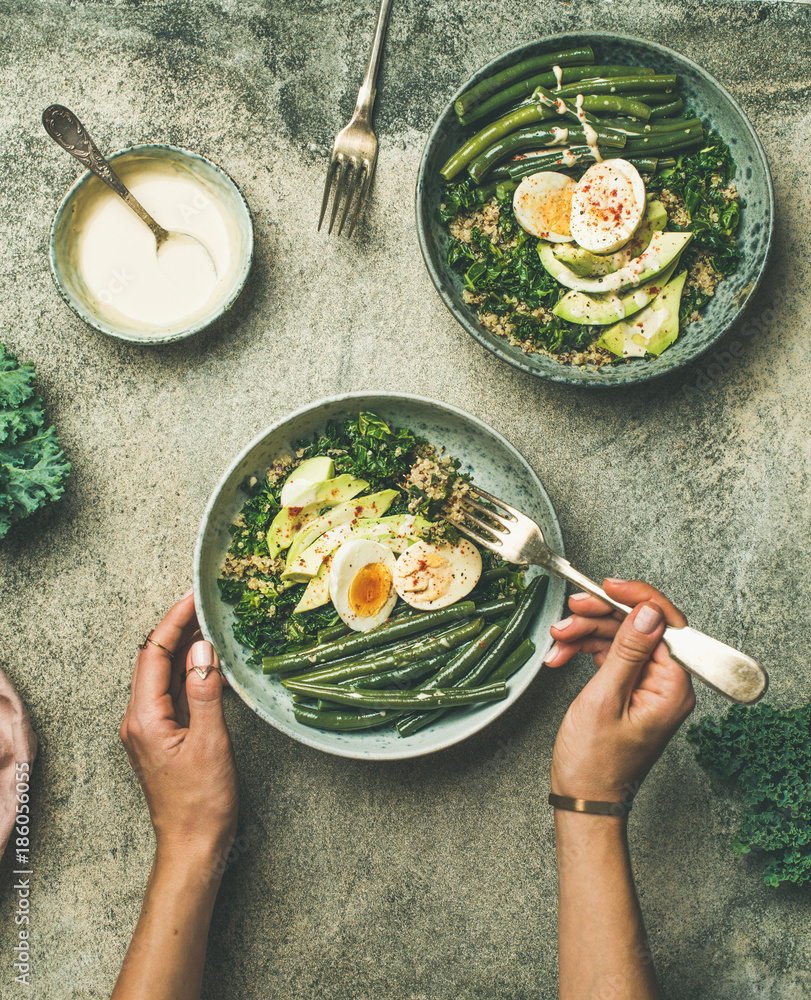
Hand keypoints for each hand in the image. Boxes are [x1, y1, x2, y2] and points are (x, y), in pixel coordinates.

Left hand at [120, 591, 237, 864]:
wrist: (193, 846)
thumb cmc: (201, 802)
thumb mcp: (210, 742)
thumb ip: (204, 691)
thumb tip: (202, 649)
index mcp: (143, 717)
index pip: (154, 653)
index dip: (174, 621)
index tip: (194, 596)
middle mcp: (138, 719)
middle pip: (154, 660)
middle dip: (178, 628)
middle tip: (206, 603)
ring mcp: (148, 729)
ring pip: (162, 675)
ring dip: (183, 648)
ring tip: (210, 623)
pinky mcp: (162, 737)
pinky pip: (171, 694)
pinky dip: (188, 673)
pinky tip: (208, 663)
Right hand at [546, 579, 695, 803]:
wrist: (583, 801)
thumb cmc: (594, 764)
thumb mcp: (605, 700)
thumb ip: (627, 652)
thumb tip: (648, 612)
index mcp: (673, 688)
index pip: (665, 624)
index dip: (636, 598)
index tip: (606, 586)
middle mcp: (667, 685)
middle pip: (638, 628)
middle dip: (600, 617)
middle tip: (569, 613)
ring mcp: (649, 688)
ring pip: (621, 639)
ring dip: (586, 634)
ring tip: (557, 639)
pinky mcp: (631, 691)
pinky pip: (612, 656)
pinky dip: (585, 651)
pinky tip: (561, 656)